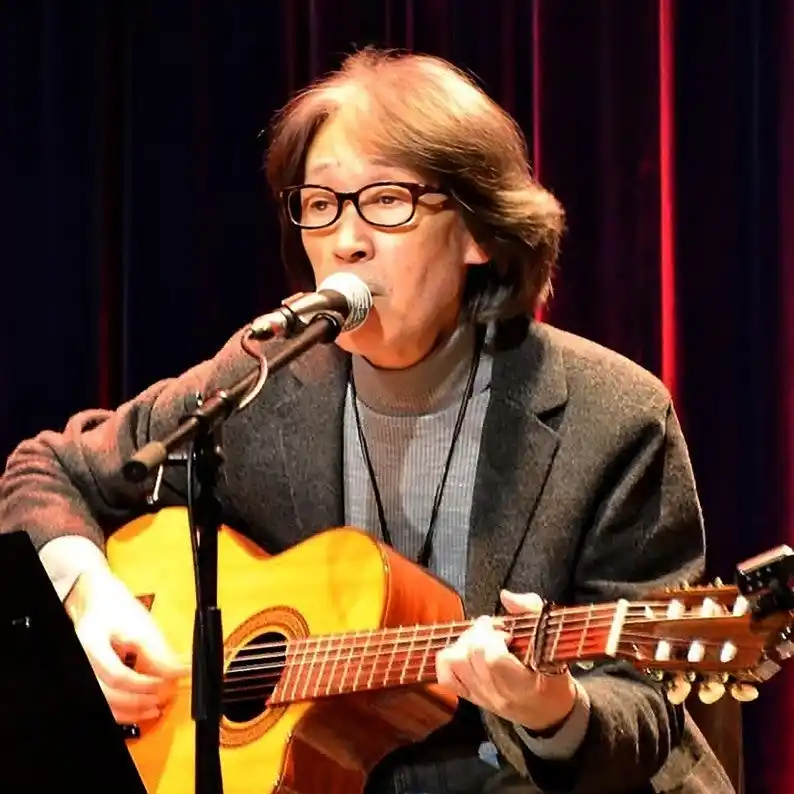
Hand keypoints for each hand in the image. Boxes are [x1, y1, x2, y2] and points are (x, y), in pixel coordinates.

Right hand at [65, 567, 186, 723]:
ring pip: (102, 703)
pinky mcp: (91, 678)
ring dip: (129, 711)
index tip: (166, 682)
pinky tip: (139, 708)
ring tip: (153, 709)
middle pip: (105, 694)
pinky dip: (121, 709)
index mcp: (92, 644)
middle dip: (136, 702)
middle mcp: (82, 661)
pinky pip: (103, 701)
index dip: (144, 684)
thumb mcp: (141, 624)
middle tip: (161, 699)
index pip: (116, 674)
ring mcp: (84, 671)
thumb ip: (159, 651)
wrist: (95, 601)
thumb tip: (182, 672)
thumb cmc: (117, 609)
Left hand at [436, 590, 577, 731]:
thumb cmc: (554, 676)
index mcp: (522, 682)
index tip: (503, 629)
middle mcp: (497, 692)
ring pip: (452, 664)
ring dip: (462, 644)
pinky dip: (450, 658)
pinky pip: (446, 677)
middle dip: (477, 633)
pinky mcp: (471, 697)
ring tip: (480, 640)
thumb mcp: (554, 642)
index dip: (490, 635)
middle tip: (492, 630)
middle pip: (468, 656)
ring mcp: (481, 695)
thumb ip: (532, 611)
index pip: (490, 658)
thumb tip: (506, 596)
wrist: (550, 712)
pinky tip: (466, 651)